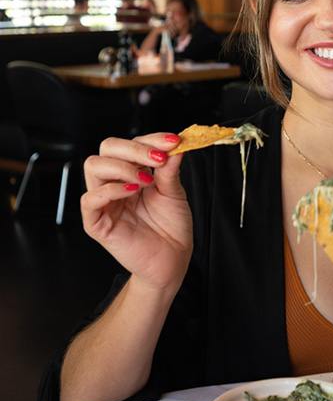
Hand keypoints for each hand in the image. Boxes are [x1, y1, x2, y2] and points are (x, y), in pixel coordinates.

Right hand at [82, 133, 192, 292]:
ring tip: (146, 180)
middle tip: (157, 159)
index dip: (150, 139)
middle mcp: (114, 183)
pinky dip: (110, 190)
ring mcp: (104, 202)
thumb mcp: (174, 192)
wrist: (173, 260)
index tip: (173, 142)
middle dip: (134, 149)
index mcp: (131, 172)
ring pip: (94, 166)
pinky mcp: (97, 223)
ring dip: (122, 166)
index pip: (130, 144)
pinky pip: (90, 199)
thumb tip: (175, 143)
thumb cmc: (171, 227)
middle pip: (107, 149)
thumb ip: (170, 168)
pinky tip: (133, 191)